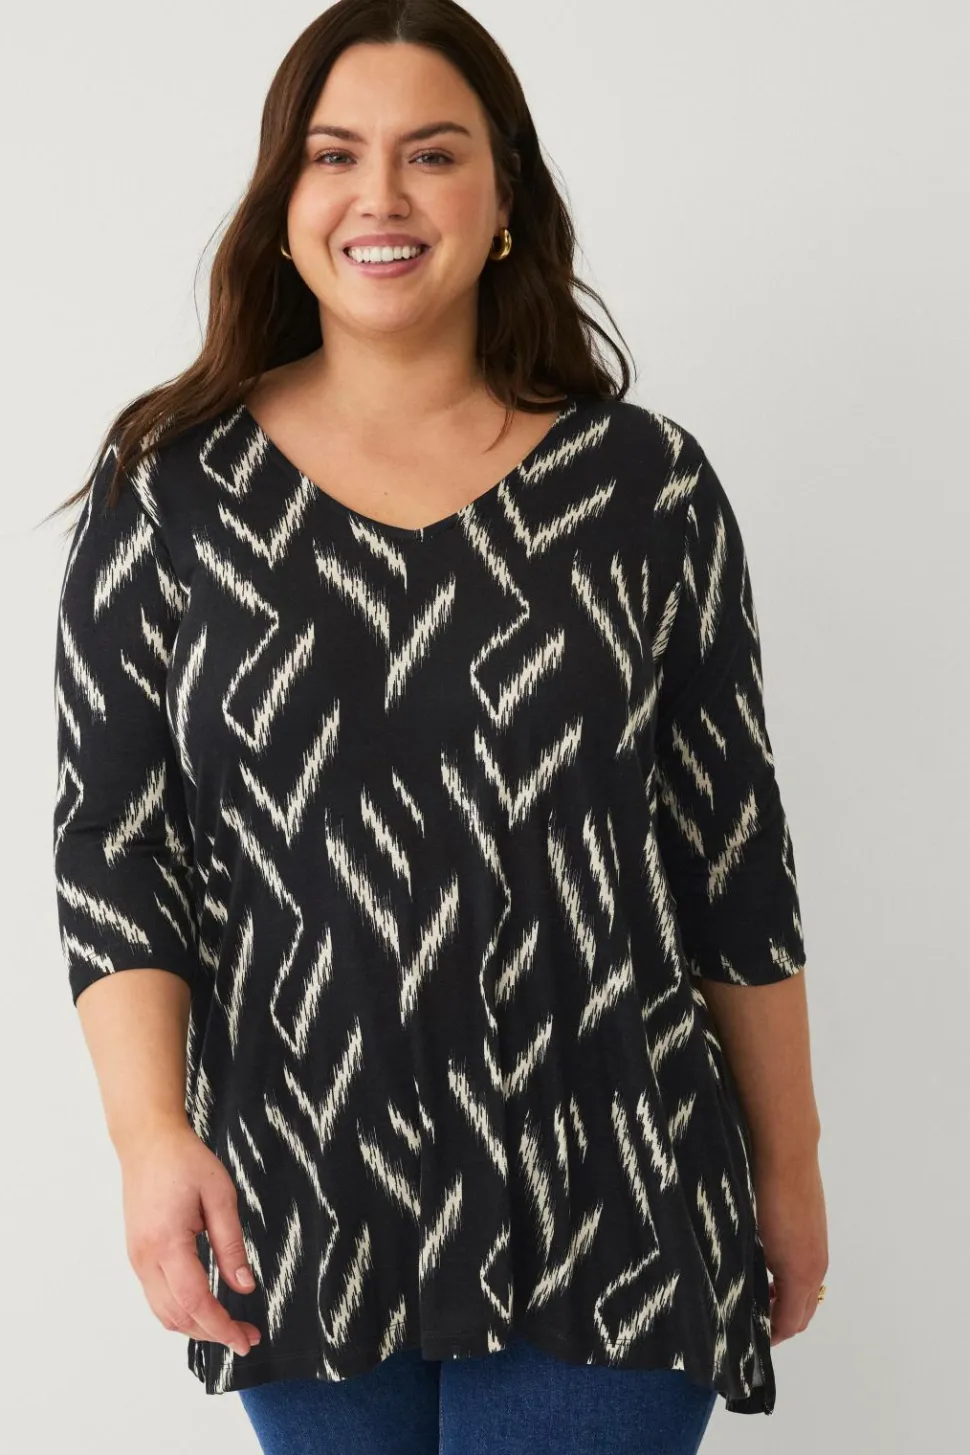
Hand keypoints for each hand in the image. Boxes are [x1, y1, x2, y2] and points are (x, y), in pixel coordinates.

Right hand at [119, 1120, 261, 1359]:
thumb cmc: (184, 1161)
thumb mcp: (220, 1196)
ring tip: (230, 1326)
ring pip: (164, 1312)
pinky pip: (157, 1297)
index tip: (246, 1339)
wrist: (147, 1142)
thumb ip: (232, 1244)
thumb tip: (245, 1286)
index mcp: (167, 1244)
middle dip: (213, 1333)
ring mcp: (137, 1259)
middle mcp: (145, 1259)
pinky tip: (204, 1307)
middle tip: (247, 1336)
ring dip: (196, 1326)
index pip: (195, 1302)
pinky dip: (181, 1312)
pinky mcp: (137, 1255)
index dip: (222, 1327)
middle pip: (177, 1317)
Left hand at [753, 1148, 828, 1346]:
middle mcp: (817, 1264)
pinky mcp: (816, 1226)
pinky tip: (766, 1263)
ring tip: (755, 1294)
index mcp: (801, 1273)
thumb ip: (752, 1272)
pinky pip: (808, 1266)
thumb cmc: (763, 1193)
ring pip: (807, 1288)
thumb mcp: (752, 1239)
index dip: (771, 1338)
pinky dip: (791, 1279)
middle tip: (749, 1322)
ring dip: (785, 1299)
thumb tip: (742, 1295)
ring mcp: (819, 1244)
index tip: (746, 1341)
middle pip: (804, 1312)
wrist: (786, 1148)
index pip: (790, 1323)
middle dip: (780, 1323)